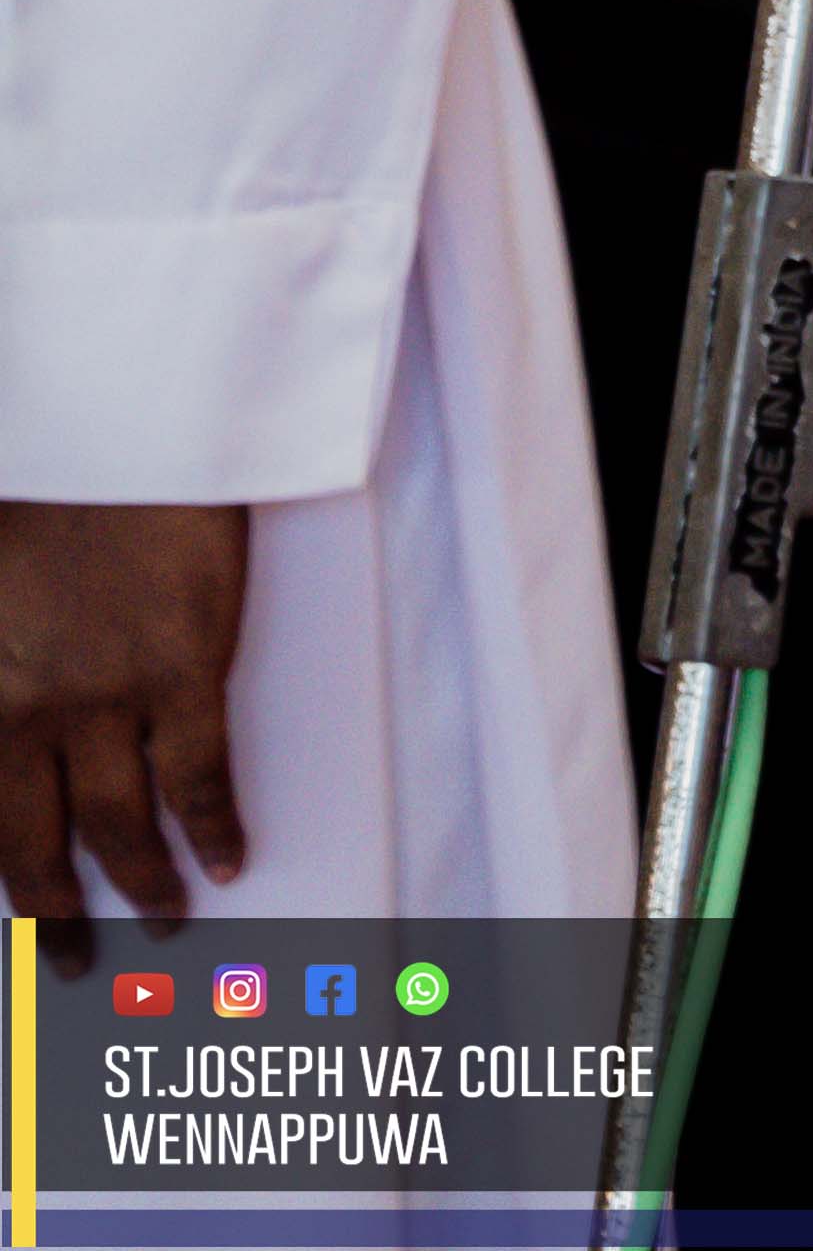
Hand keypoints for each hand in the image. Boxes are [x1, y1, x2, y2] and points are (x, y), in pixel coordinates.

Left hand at [0, 499, 249, 961]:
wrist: (113, 414)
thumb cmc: (36, 483)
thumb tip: (7, 738)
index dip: (7, 888)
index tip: (22, 926)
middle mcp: (31, 714)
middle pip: (42, 848)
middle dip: (59, 918)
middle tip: (74, 962)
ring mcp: (110, 699)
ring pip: (122, 827)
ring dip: (142, 886)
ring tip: (163, 919)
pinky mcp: (184, 670)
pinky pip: (201, 778)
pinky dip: (214, 828)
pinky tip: (226, 856)